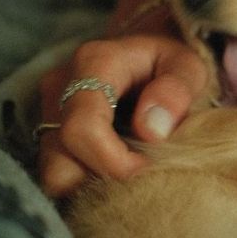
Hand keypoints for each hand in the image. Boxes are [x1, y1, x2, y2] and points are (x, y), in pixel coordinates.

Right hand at [38, 33, 206, 196]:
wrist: (146, 51)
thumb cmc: (170, 61)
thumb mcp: (188, 66)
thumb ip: (175, 92)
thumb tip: (151, 132)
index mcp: (93, 64)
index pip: (83, 129)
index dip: (115, 163)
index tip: (149, 169)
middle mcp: (59, 89)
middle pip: (59, 162)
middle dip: (102, 182)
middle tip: (142, 178)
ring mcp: (48, 114)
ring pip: (54, 176)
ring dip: (92, 187)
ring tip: (131, 175)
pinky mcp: (50, 134)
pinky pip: (60, 174)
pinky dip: (87, 183)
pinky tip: (118, 174)